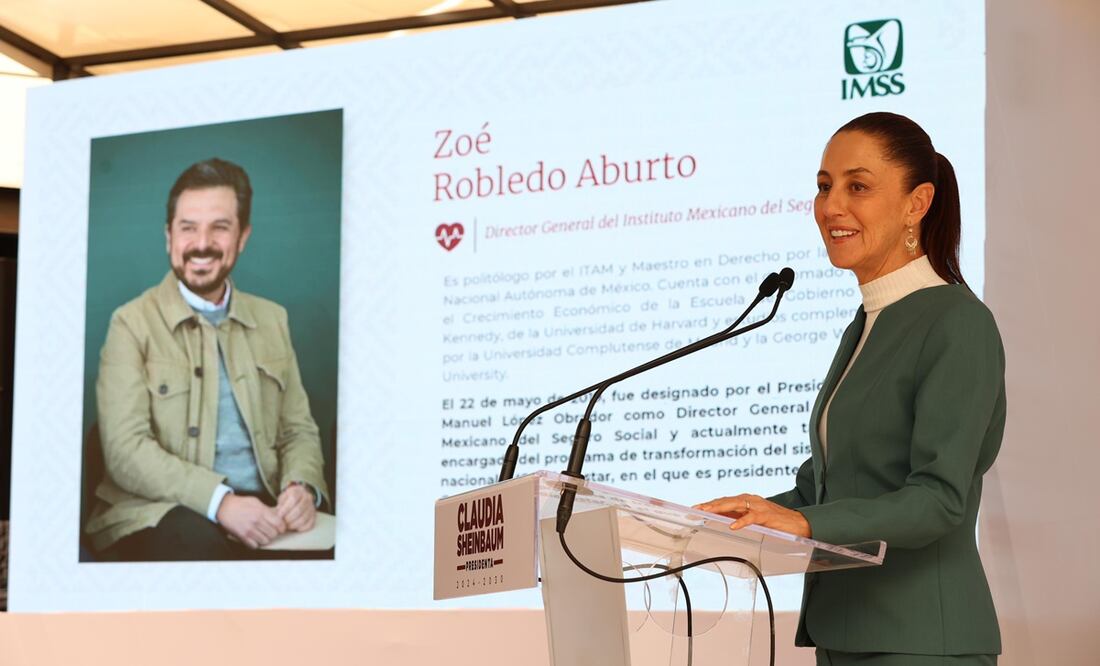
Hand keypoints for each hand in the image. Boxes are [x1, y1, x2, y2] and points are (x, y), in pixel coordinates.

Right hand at [216, 494, 286, 547]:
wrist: (224, 507)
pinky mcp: (242, 536)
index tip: (281, 527)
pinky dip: (256, 543)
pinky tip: (255, 538)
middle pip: (273, 534)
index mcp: (261, 511)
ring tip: (263, 534)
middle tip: (271, 531)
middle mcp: (256, 521)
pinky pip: (255, 546)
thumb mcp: (256, 502)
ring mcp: (249, 530)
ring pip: (265, 541)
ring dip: (266, 539)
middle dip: (274, 533)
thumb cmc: (241, 503)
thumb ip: (267, 509)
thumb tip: (278, 516)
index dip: (282, 527)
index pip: (279, 523)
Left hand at [277, 483, 316, 532]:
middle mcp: (308, 498)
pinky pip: (309, 525)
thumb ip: (280, 504)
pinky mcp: (314, 516)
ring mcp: (312, 507)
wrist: (300, 499)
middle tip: (282, 522)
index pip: (293, 499)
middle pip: (299, 510)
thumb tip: (277, 515)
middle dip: (288, 518)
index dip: (285, 509)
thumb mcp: (283, 498)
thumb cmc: (288, 500)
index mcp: (299, 491)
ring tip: (287, 525)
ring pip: (303, 518)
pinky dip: (300, 528)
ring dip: (293, 525)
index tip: (279, 515)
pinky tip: (295, 526)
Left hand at [693, 493, 811, 537]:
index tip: (695, 508)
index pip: (724, 501)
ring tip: (707, 512)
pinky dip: (742, 521)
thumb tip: (723, 521)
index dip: (710, 503)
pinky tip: (732, 526)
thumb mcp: (754, 519)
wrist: (799, 523)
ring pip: (735, 505)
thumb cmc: (776, 522)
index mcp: (746, 500)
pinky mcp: (767, 515)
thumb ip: (740, 517)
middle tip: (696, 509)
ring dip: (720, 508)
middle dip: (710, 504)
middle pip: (726, 501)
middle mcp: (751, 500)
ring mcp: (759, 506)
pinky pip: (752, 517)